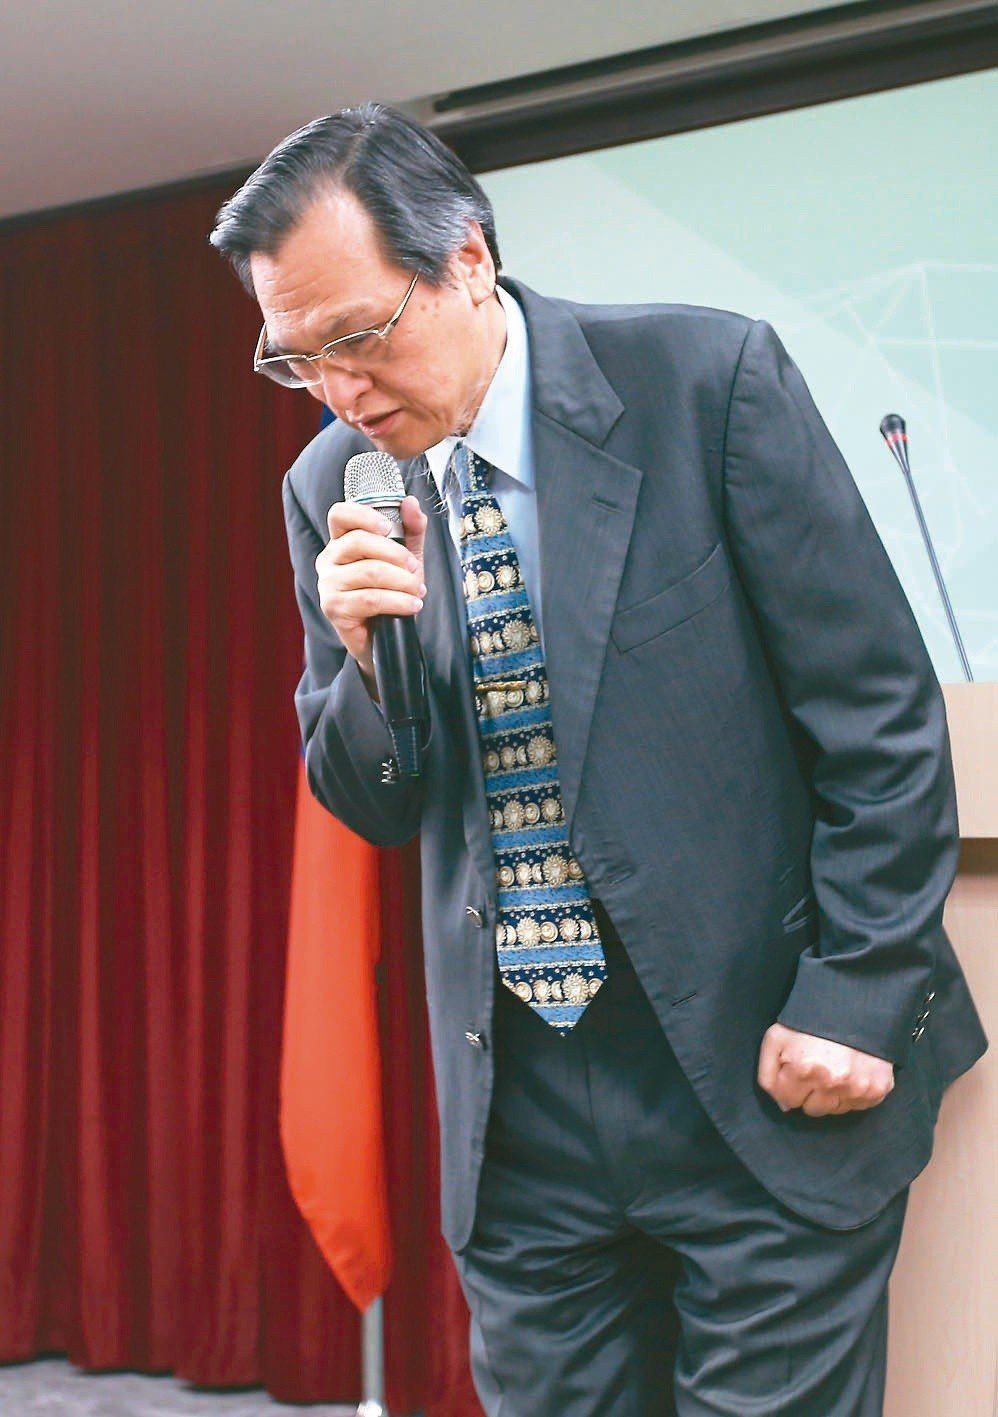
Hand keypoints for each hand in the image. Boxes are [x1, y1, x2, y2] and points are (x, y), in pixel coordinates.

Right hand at [317, 495, 427, 686]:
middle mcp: (328, 560)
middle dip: (394, 553)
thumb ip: (411, 530)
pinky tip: (412, 605)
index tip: (388, 527)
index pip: (340, 515)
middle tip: (414, 568)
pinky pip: (370, 599)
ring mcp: (327, 584)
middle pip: (357, 542)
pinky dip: (397, 601)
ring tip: (419, 591)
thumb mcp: (406, 558)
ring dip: (401, 581)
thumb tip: (410, 503)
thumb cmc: (391, 594)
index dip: (363, 515)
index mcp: (341, 542)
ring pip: (368, 572)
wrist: (386, 638)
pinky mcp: (334, 608)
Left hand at [757, 1023, 893, 1116]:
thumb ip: (768, 1076)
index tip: (796, 1070)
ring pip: (835, 1110)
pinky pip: (859, 1106)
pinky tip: (851, 1072)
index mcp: (803, 1069)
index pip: (789, 1101)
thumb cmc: (810, 1021)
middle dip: (810, 1093)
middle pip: (813, 1109)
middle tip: (816, 1069)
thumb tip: (784, 1106)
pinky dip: (853, 1094)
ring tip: (834, 1068)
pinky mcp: (878, 1089)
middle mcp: (832, 1082)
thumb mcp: (776, 1039)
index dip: (790, 1086)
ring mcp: (857, 1087)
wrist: (852, 1003)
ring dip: (832, 1095)